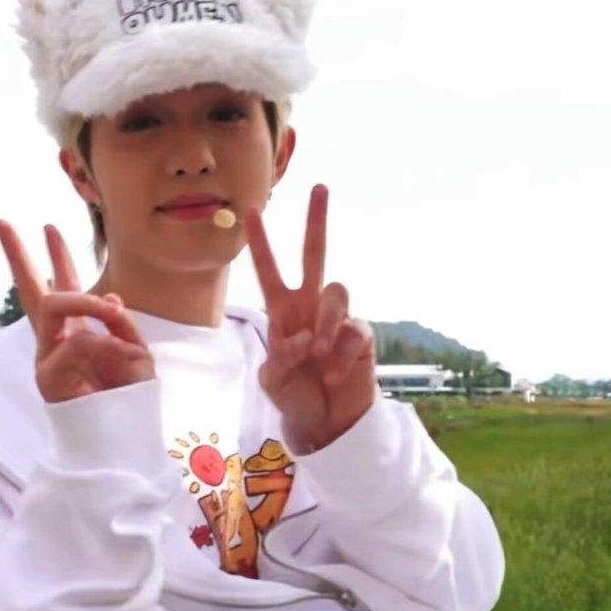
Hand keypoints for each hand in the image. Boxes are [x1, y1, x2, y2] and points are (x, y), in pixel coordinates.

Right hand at [0, 219, 154, 403]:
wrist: (123, 436)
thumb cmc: (130, 396)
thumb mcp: (137, 349)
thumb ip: (121, 323)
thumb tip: (109, 298)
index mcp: (80, 329)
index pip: (64, 286)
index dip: (57, 257)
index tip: (49, 228)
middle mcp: (58, 339)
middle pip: (32, 291)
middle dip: (17, 254)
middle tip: (0, 221)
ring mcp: (49, 356)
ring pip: (52, 304)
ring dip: (84, 300)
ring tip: (104, 308)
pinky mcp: (47, 376)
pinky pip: (73, 343)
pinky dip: (96, 346)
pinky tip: (105, 360)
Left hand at [244, 184, 375, 454]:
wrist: (326, 422)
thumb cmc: (295, 396)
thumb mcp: (273, 381)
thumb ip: (281, 357)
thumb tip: (303, 337)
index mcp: (282, 311)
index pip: (269, 270)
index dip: (260, 242)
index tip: (250, 210)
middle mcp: (310, 306)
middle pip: (314, 254)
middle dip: (316, 221)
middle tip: (320, 187)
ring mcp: (338, 317)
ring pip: (336, 291)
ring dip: (325, 323)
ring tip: (317, 356)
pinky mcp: (361, 335)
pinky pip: (353, 330)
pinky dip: (340, 354)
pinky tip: (333, 374)